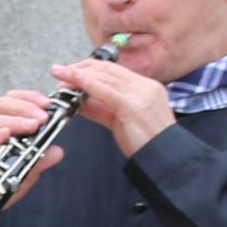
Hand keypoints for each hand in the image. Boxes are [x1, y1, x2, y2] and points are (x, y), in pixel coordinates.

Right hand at [0, 92, 60, 218]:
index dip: (30, 98)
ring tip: (32, 126)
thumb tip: (57, 151)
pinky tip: (5, 136)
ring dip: (15, 120)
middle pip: (2, 104)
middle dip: (26, 107)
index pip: (11, 101)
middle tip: (43, 118)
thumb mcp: (22, 173)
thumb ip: (38, 161)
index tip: (48, 104)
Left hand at [51, 54, 175, 153]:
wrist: (166, 158)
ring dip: (79, 75)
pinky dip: (86, 83)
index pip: (113, 70)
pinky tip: (73, 81)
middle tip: (61, 71)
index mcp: (145, 87)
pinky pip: (105, 91)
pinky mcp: (133, 106)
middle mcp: (144, 86)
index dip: (89, 69)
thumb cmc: (145, 142)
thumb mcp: (121, 121)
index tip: (71, 71)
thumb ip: (101, 108)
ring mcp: (140, 94)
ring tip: (61, 76)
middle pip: (108, 69)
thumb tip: (79, 102)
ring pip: (105, 76)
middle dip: (81, 68)